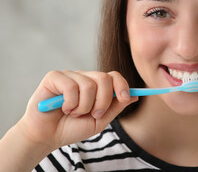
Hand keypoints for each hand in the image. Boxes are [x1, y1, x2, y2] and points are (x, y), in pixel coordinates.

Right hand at [17, 70, 137, 150]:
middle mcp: (85, 78)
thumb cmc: (72, 127)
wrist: (48, 136)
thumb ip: (116, 107)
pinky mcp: (54, 77)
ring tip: (73, 113)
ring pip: (88, 85)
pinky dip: (69, 103)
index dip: (122, 85)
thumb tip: (135, 95)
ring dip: (83, 106)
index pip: (114, 76)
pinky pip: (71, 86)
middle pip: (104, 78)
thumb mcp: (100, 121)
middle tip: (93, 114)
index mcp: (97, 86)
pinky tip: (62, 108)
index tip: (124, 98)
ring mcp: (70, 76)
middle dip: (102, 101)